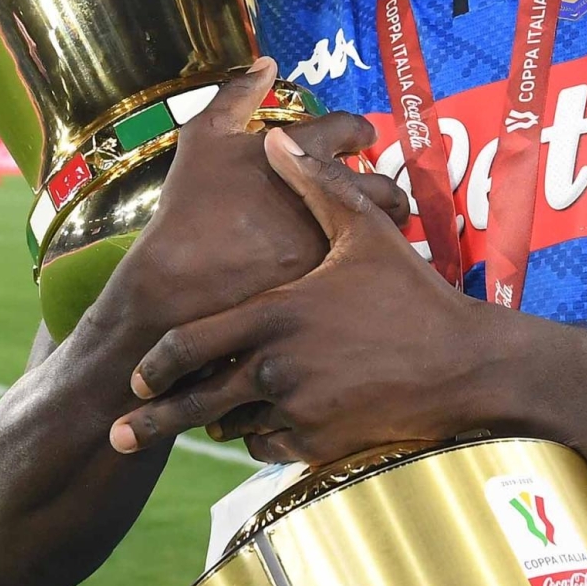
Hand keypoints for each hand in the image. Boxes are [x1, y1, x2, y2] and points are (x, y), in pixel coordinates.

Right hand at [104, 58, 408, 337]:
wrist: (180, 274)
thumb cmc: (191, 201)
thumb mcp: (204, 135)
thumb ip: (238, 94)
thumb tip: (267, 62)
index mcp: (303, 149)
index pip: (350, 127)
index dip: (359, 130)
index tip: (362, 137)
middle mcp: (327, 188)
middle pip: (383, 183)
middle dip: (388, 186)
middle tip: (384, 191)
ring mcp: (331, 233)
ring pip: (379, 226)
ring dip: (382, 222)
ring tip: (375, 227)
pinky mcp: (328, 273)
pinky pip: (363, 260)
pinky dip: (364, 256)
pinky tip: (355, 259)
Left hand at [109, 126, 500, 465]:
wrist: (465, 365)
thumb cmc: (413, 296)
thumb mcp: (364, 232)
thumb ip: (313, 184)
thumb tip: (277, 137)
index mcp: (274, 315)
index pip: (190, 345)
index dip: (157, 363)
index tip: (138, 374)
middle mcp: (277, 367)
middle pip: (194, 403)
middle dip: (152, 418)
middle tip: (121, 428)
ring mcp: (298, 410)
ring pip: (233, 426)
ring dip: (217, 421)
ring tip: (200, 423)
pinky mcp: (322, 442)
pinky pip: (269, 448)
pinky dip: (258, 439)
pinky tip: (260, 428)